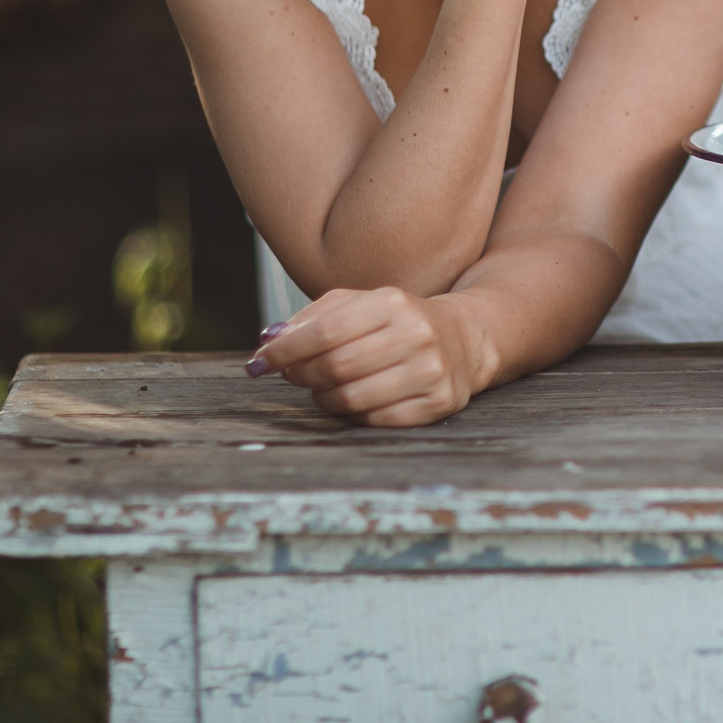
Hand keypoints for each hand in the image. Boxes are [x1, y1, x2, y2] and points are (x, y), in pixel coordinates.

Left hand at [247, 286, 495, 425]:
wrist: (464, 339)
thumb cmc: (397, 321)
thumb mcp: (360, 304)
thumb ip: (312, 318)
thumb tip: (268, 341)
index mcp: (393, 303)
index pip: (324, 332)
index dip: (284, 352)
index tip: (258, 362)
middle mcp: (417, 335)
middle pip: (335, 367)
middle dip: (301, 375)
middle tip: (291, 375)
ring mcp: (431, 372)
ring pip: (352, 399)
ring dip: (323, 398)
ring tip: (321, 388)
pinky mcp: (438, 402)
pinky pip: (377, 420)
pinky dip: (354, 415)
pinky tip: (352, 400)